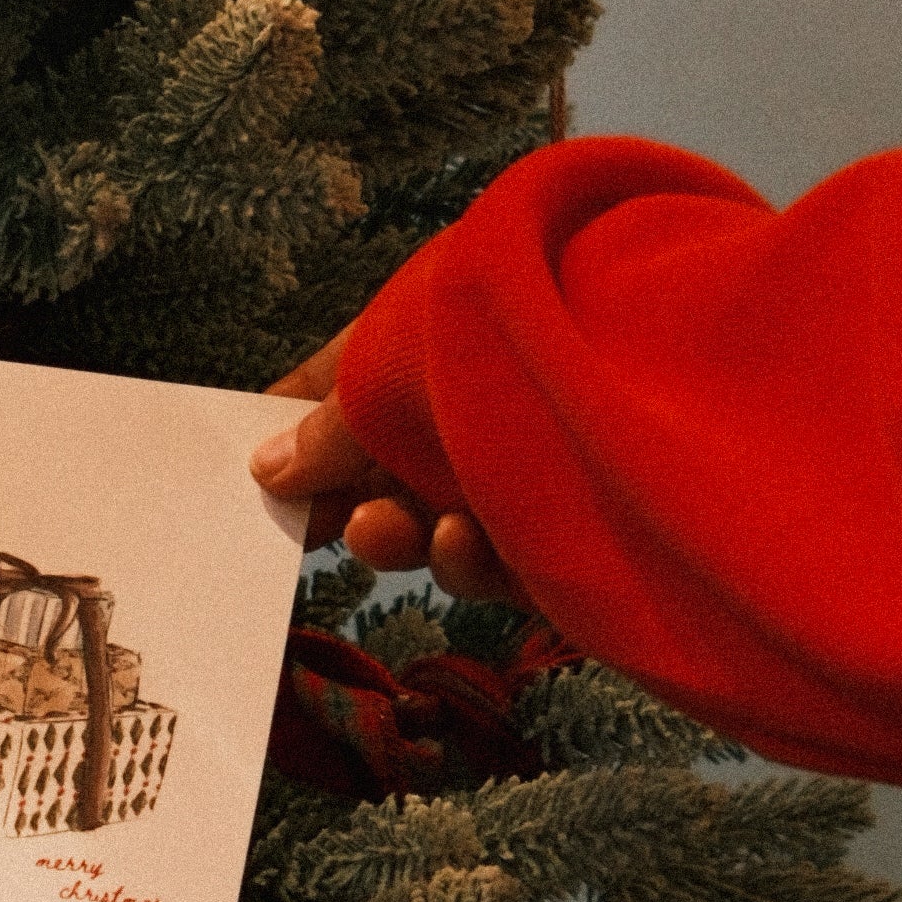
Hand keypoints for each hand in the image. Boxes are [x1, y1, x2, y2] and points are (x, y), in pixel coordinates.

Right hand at [249, 330, 525, 603]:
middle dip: (333, 501)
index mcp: (413, 350)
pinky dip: (458, 559)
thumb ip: (328, 431)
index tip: (243, 465)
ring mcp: (494, 475)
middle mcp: (450, 413)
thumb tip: (266, 470)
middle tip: (299, 525)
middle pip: (369, 472)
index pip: (333, 387)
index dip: (287, 423)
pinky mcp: (535, 537)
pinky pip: (478, 563)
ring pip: (417, 527)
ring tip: (372, 527)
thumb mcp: (389, 372)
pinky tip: (457, 537)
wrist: (659, 378)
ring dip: (388, 534)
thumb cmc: (501, 338)